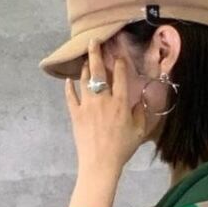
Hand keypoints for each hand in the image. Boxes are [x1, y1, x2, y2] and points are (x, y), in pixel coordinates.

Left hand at [64, 37, 149, 176]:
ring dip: (85, 68)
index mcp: (121, 102)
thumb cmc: (121, 150)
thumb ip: (140, 114)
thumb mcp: (138, 132)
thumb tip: (139, 102)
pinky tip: (68, 80)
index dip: (119, 62)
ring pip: (85, 80)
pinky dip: (69, 87)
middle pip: (99, 70)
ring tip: (86, 60)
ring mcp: (87, 106)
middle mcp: (103, 99)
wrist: (100, 165)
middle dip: (96, 53)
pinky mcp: (76, 115)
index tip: (118, 55)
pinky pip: (70, 97)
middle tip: (93, 41)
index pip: (120, 74)